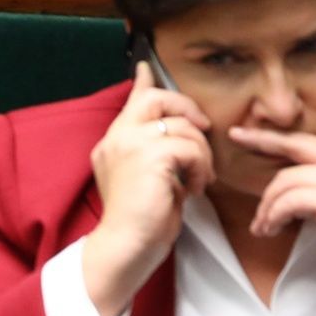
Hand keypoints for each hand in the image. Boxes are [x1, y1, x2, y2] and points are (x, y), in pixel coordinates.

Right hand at [81, 62, 215, 315]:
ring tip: (199, 179)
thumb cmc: (140, 223)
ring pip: (183, 127)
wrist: (125, 247)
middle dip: (186, 108)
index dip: (143, 82)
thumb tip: (179, 135)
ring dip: (201, 154)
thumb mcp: (149, 180)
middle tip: (202, 129)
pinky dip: (201, 168)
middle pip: (156, 99)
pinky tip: (195, 188)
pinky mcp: (148, 157)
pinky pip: (191, 147)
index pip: (130, 102)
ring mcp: (129, 145)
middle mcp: (116, 139)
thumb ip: (156, 153)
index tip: (146, 67)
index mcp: (112, 144)